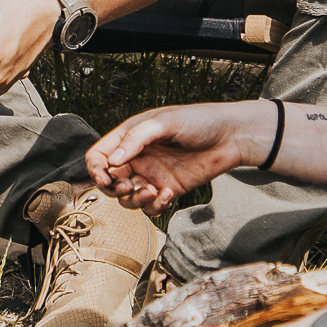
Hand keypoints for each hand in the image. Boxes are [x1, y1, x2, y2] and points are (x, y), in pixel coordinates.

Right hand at [86, 100, 271, 215]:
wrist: (231, 136)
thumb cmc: (199, 120)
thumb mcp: (165, 122)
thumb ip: (136, 138)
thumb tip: (114, 161)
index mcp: (130, 137)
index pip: (99, 156)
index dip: (96, 169)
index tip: (106, 178)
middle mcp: (137, 158)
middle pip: (109, 181)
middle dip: (114, 189)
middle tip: (127, 186)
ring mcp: (152, 175)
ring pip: (128, 198)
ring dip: (134, 200)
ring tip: (152, 191)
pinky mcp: (168, 190)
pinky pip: (151, 206)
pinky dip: (155, 206)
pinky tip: (168, 194)